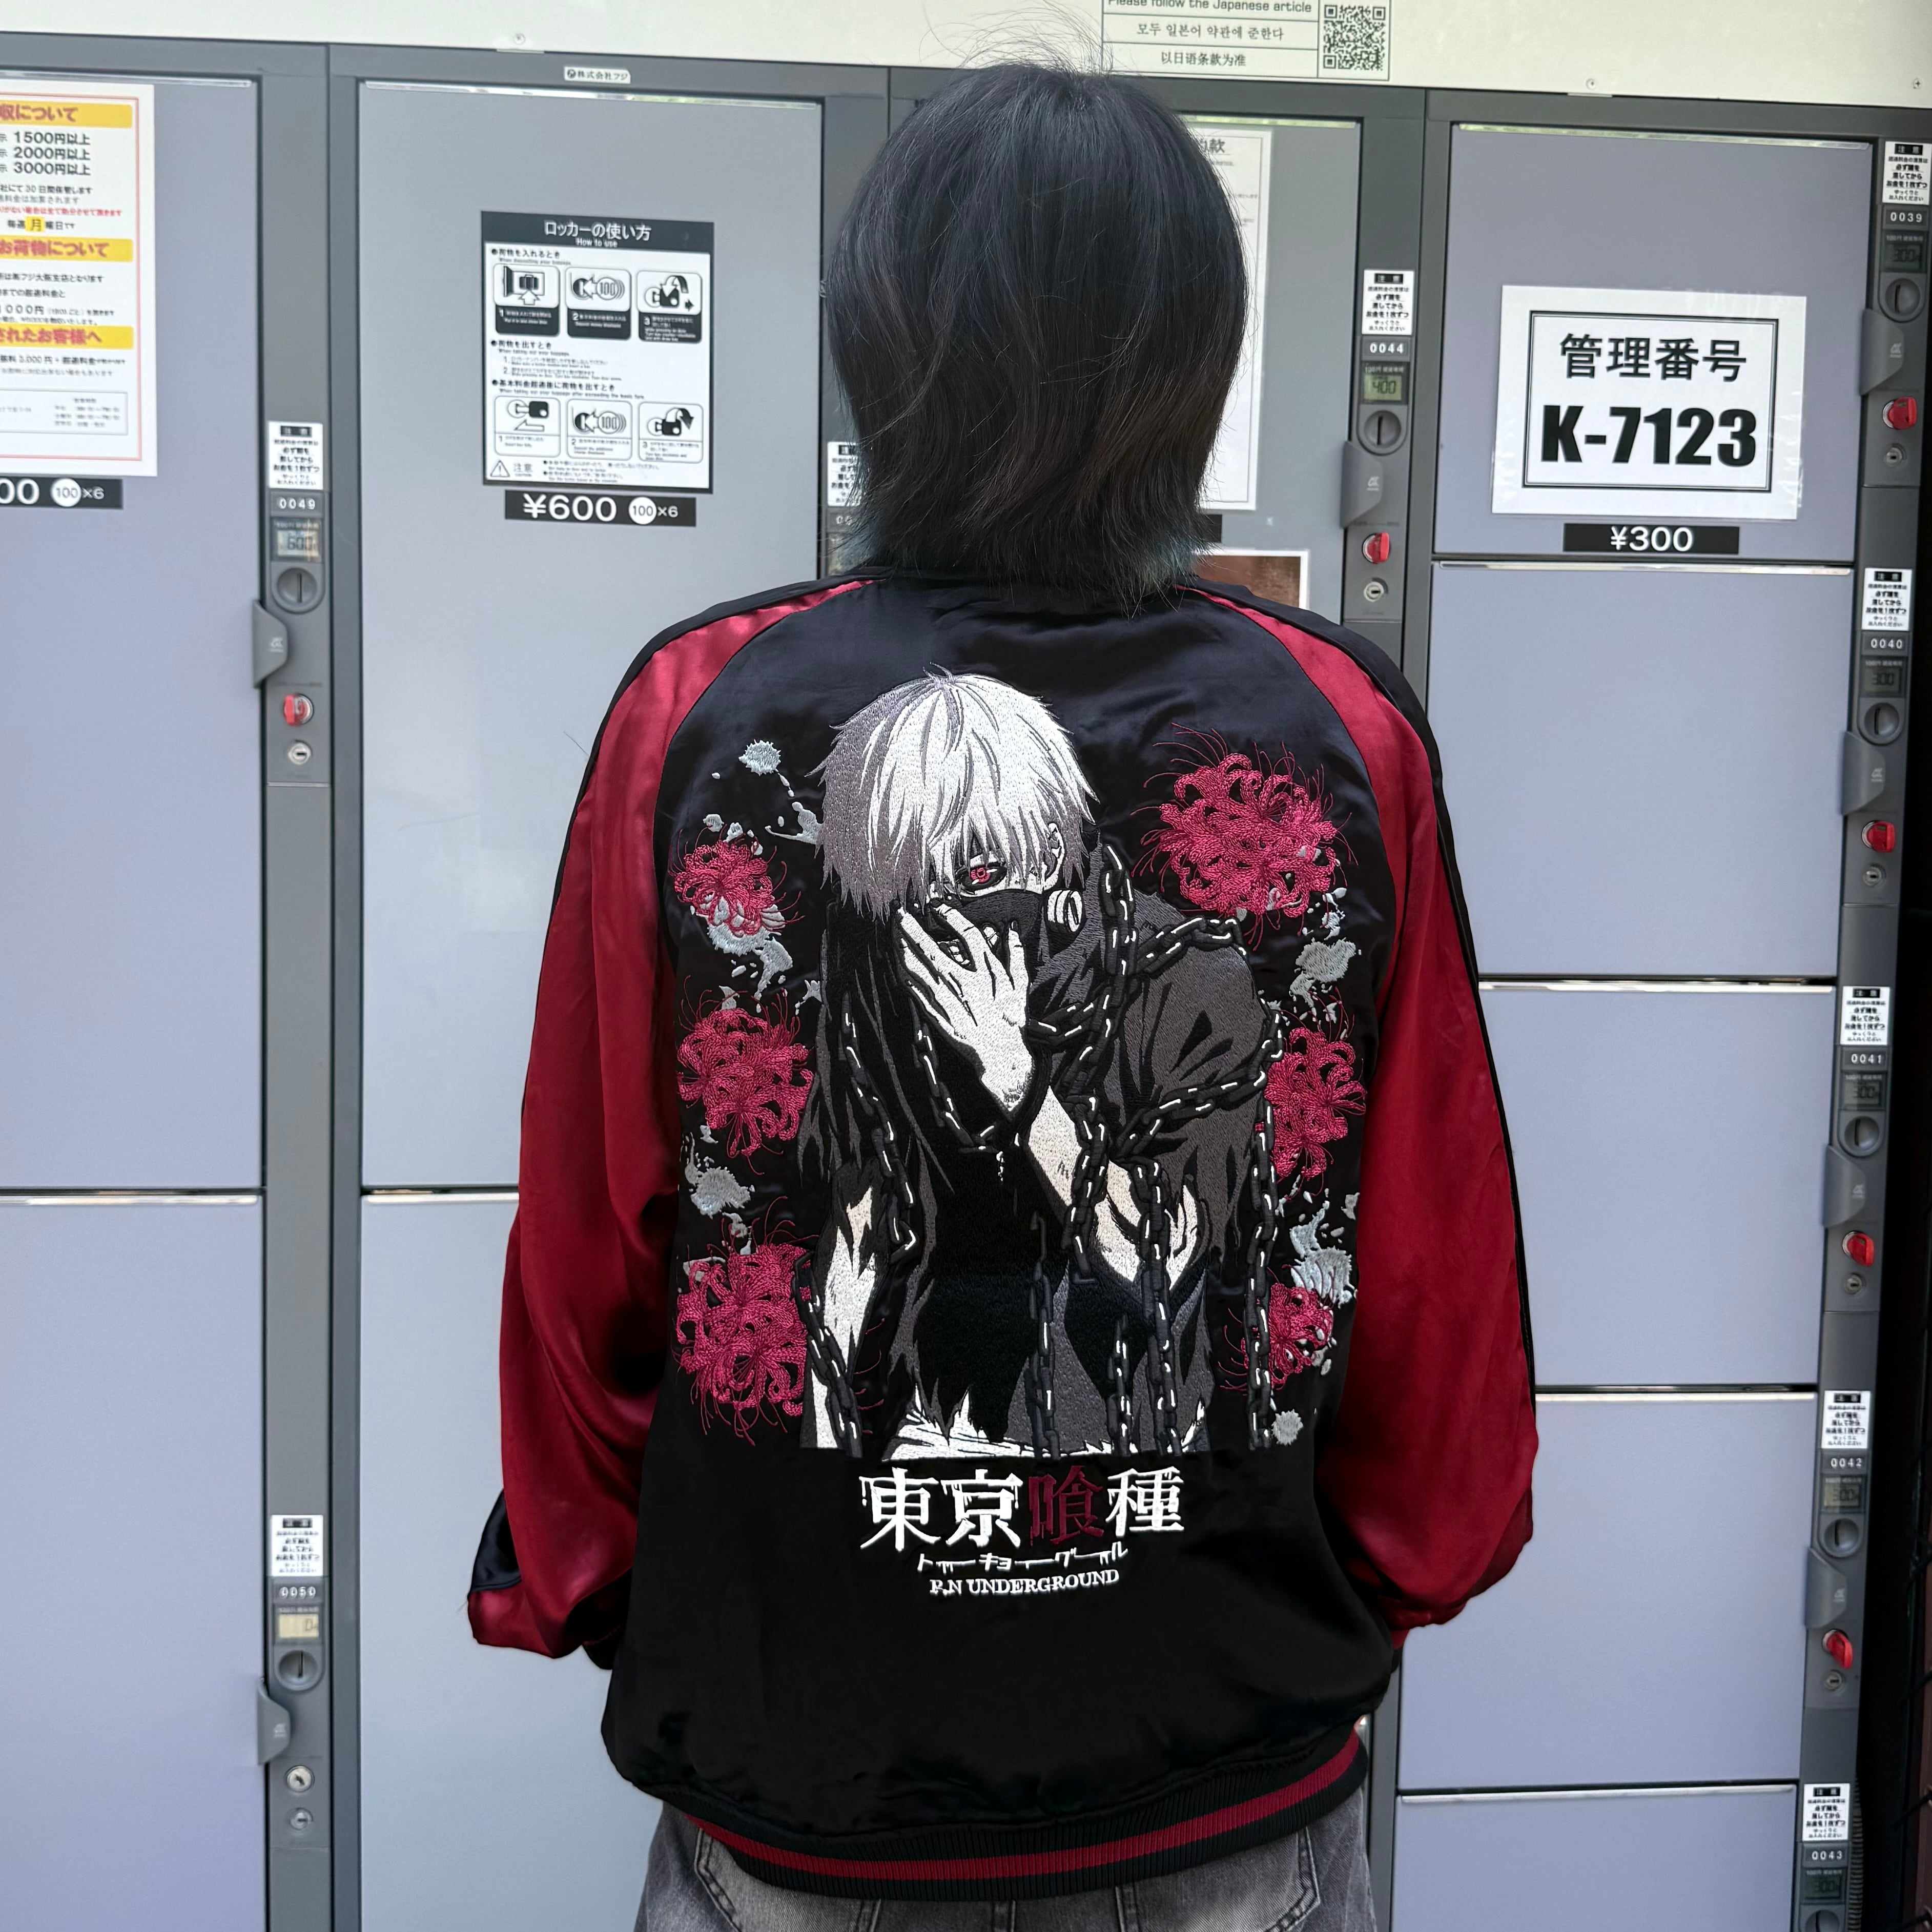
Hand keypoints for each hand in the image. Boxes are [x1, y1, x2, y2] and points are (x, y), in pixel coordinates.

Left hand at [898, 907, 1033, 1113]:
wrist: (999, 1052)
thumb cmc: (1010, 1019)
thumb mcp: (1020, 985)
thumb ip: (1015, 954)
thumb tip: (1011, 928)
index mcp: (986, 971)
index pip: (967, 935)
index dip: (951, 917)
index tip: (937, 907)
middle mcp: (963, 982)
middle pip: (932, 950)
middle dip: (912, 929)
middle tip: (900, 914)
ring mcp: (946, 998)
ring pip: (917, 968)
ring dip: (902, 948)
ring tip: (894, 932)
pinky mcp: (935, 1012)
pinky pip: (914, 989)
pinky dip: (903, 973)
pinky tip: (897, 961)